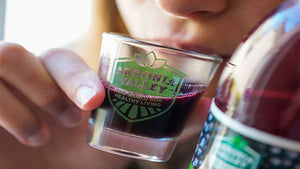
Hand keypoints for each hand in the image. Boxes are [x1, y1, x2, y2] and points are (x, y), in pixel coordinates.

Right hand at [0, 42, 130, 168]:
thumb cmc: (82, 153)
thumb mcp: (108, 135)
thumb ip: (123, 116)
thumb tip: (159, 116)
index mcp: (55, 74)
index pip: (61, 60)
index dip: (76, 77)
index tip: (94, 101)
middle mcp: (23, 77)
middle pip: (14, 54)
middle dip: (44, 89)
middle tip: (71, 120)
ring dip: (17, 109)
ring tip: (42, 138)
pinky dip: (6, 119)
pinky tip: (23, 143)